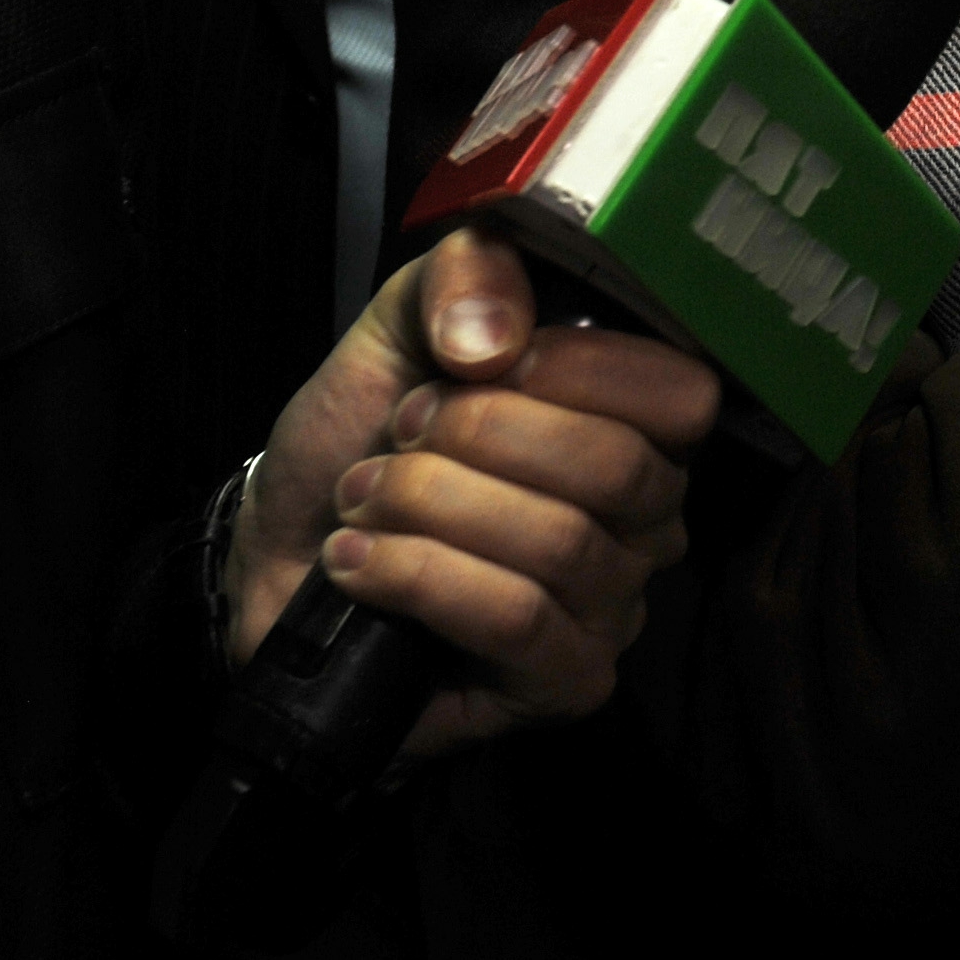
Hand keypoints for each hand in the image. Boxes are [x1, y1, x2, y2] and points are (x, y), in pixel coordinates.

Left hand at [226, 228, 721, 758]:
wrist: (278, 555)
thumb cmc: (363, 439)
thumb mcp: (400, 325)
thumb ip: (462, 277)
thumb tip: (494, 337)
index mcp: (636, 424)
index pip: (680, 394)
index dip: (578, 367)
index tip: (470, 360)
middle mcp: (646, 520)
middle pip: (618, 468)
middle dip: (480, 436)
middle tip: (397, 432)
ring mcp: (614, 607)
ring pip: (559, 543)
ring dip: (431, 505)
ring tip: (360, 498)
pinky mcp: (567, 681)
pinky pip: (517, 619)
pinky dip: (419, 576)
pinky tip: (355, 560)